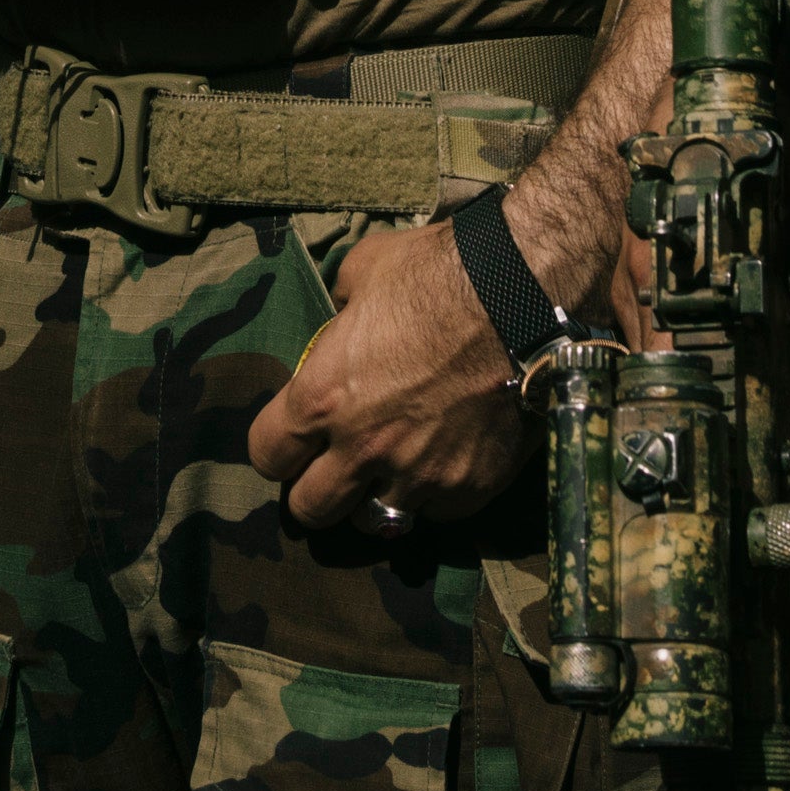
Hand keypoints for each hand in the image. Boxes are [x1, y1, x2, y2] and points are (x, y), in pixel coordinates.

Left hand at [249, 218, 534, 536]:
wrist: (522, 294)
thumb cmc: (437, 272)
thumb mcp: (364, 270)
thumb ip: (341, 307)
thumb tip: (342, 317)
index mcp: (323, 396)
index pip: (267, 455)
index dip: (277, 446)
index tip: (293, 437)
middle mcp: (363, 448)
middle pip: (311, 509)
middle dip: (315, 490)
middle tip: (334, 468)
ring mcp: (419, 475)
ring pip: (375, 521)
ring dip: (376, 498)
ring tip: (392, 471)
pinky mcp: (469, 487)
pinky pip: (438, 512)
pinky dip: (435, 493)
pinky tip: (445, 461)